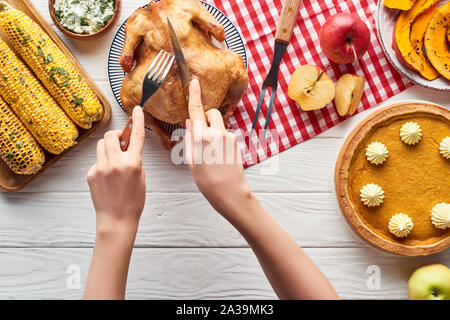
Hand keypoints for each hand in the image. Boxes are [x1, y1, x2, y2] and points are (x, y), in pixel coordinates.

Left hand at [87, 106, 145, 236]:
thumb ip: (134, 159)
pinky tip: (108, 177)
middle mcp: (115, 163)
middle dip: (116, 136)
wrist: (117, 219)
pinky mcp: (91, 174)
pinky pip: (97, 160)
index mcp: (132, 163)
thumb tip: (126, 147)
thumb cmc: (133, 201)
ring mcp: (101, 168)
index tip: (137, 109)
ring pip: (101, 145)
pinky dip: (103, 163)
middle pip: (111, 135)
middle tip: (121, 143)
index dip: (138, 120)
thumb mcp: (141, 177)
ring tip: (114, 161)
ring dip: (108, 147)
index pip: (136, 136)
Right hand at [185, 78, 251, 219]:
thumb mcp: (191, 160)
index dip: (195, 94)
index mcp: (201, 137)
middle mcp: (216, 133)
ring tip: (211, 152)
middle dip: (207, 116)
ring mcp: (228, 137)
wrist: (229, 191)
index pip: (196, 110)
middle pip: (212, 113)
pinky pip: (226, 135)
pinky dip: (221, 140)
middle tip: (202, 130)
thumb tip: (189, 122)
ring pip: (219, 125)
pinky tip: (220, 156)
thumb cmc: (206, 180)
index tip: (194, 82)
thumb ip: (190, 138)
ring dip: (214, 131)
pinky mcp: (236, 142)